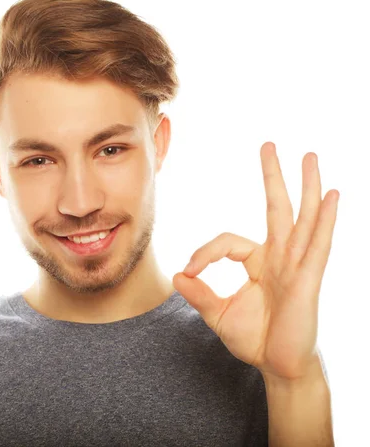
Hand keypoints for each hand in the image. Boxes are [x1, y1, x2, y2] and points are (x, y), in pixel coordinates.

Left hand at [172, 142, 339, 381]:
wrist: (277, 366)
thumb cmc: (254, 339)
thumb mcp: (218, 315)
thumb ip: (199, 294)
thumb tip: (178, 276)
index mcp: (259, 262)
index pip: (228, 241)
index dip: (205, 252)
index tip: (190, 271)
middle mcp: (280, 258)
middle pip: (277, 209)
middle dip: (272, 177)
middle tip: (268, 145)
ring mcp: (297, 265)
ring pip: (302, 218)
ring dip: (306, 186)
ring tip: (309, 156)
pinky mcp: (308, 279)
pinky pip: (319, 244)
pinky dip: (326, 220)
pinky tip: (333, 196)